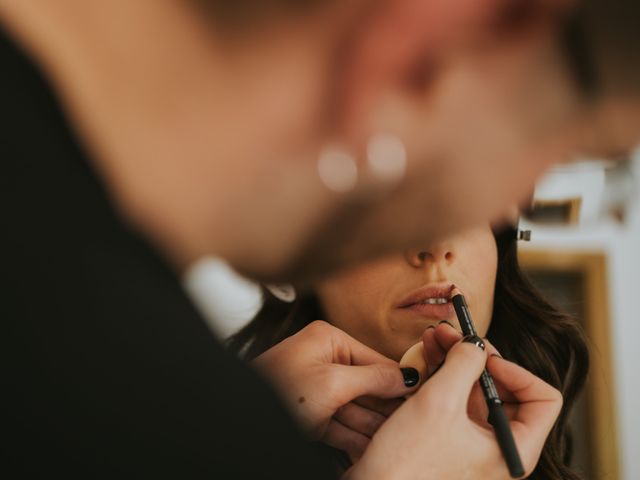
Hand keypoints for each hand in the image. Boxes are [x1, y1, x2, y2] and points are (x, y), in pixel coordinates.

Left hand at [253, 321, 418, 458]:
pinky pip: (341, 424)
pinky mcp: (310, 414)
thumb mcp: (332, 384)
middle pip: (367, 385)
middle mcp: (324, 359)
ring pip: (356, 408)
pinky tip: (374, 448)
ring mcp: (317, 388)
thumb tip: (407, 376)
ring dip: (375, 426)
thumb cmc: (279, 391)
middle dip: (388, 407)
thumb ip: (373, 379)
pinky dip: (356, 437)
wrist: (241, 421)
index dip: (399, 380)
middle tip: (413, 423)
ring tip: (398, 440)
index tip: (424, 395)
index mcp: (328, 340)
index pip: (375, 359)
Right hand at [346, 334, 561, 479]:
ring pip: (476, 390)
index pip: (543, 399)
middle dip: (479, 358)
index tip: (484, 358)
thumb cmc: (408, 466)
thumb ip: (463, 365)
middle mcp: (497, 447)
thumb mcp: (440, 404)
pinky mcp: (448, 439)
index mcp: (513, 449)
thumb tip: (475, 343)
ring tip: (436, 337)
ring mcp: (472, 444)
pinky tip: (428, 354)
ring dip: (457, 360)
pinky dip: (444, 375)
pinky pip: (455, 400)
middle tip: (455, 334)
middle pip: (505, 389)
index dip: (516, 371)